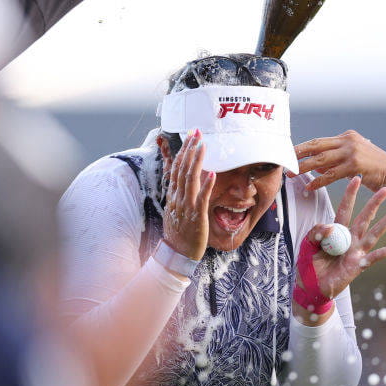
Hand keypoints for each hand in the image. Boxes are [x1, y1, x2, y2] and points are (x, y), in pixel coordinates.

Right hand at [162, 130, 215, 259]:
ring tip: (203, 145)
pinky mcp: (196, 215)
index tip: (190, 136)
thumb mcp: (174, 209)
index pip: (176, 168)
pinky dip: (206, 185)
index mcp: (173, 195)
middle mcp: (178, 197)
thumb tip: (183, 179)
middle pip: (182, 168)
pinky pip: (201, 198)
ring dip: (197, 160)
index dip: (183, 151)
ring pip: (190, 179)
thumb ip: (178, 193)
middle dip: (189, 149)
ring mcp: (186, 206)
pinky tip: (212, 173)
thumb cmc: (178, 232)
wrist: (176, 253)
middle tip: (197, 132)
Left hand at [292, 177, 385, 324]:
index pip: (344, 209)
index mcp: (336, 231)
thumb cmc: (309, 265)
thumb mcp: (308, 244)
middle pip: (364, 217)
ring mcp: (356, 251)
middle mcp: (349, 238)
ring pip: (374, 232)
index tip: (356, 179)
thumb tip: (331, 226)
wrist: (311, 288)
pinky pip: (376, 256)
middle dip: (374, 202)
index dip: (350, 194)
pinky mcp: (359, 264)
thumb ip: (316, 232)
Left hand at [294, 130, 385, 192]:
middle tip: (283, 162)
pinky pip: (331, 174)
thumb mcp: (354, 158)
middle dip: (297, 154)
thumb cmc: (374, 169)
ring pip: (320, 160)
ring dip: (303, 168)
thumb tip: (315, 164)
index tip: (288, 154)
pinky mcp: (355, 165)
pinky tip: (310, 186)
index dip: (302, 147)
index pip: (319, 141)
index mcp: (347, 136)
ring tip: (291, 175)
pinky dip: (319, 180)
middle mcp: (348, 141)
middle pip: (316, 146)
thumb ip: (335, 159)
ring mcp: (352, 152)